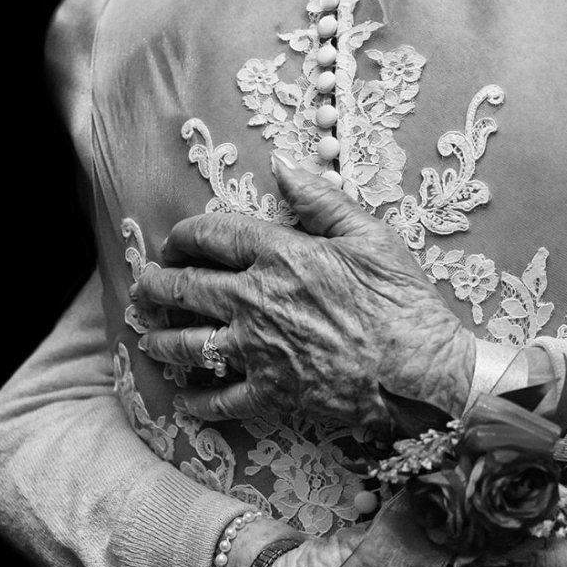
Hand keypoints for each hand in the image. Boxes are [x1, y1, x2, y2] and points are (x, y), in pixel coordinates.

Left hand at [134, 155, 474, 424]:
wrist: (420, 370)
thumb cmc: (402, 301)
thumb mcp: (370, 236)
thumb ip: (321, 200)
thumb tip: (282, 165)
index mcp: (279, 255)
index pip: (210, 236)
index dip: (182, 236)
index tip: (172, 243)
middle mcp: (255, 300)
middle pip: (184, 290)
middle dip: (156, 286)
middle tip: (146, 288)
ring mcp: (258, 350)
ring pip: (188, 344)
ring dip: (161, 340)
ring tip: (150, 339)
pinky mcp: (271, 393)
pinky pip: (219, 400)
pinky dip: (197, 401)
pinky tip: (186, 399)